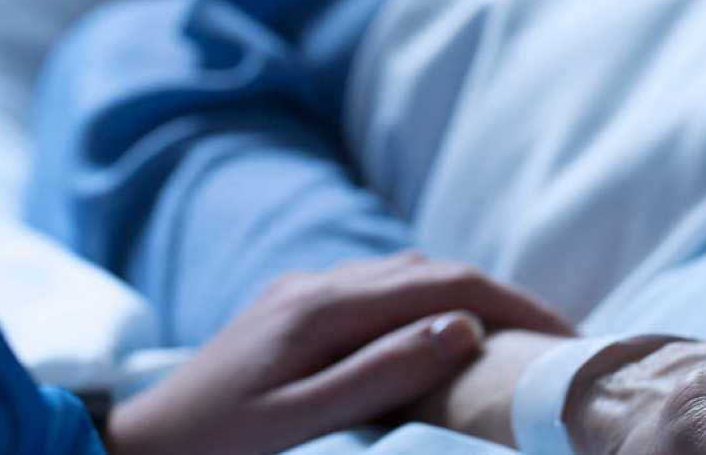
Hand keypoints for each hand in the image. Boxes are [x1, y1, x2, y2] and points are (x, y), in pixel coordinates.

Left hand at [104, 251, 573, 454]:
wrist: (139, 441)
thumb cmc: (218, 444)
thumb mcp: (301, 422)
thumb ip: (380, 373)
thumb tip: (461, 327)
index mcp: (325, 307)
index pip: (443, 285)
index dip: (513, 305)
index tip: (566, 337)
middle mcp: (318, 282)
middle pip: (432, 268)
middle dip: (500, 296)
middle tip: (556, 340)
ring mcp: (303, 289)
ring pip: (405, 272)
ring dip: (464, 294)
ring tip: (512, 338)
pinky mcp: (293, 306)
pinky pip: (377, 287)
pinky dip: (426, 300)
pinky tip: (439, 334)